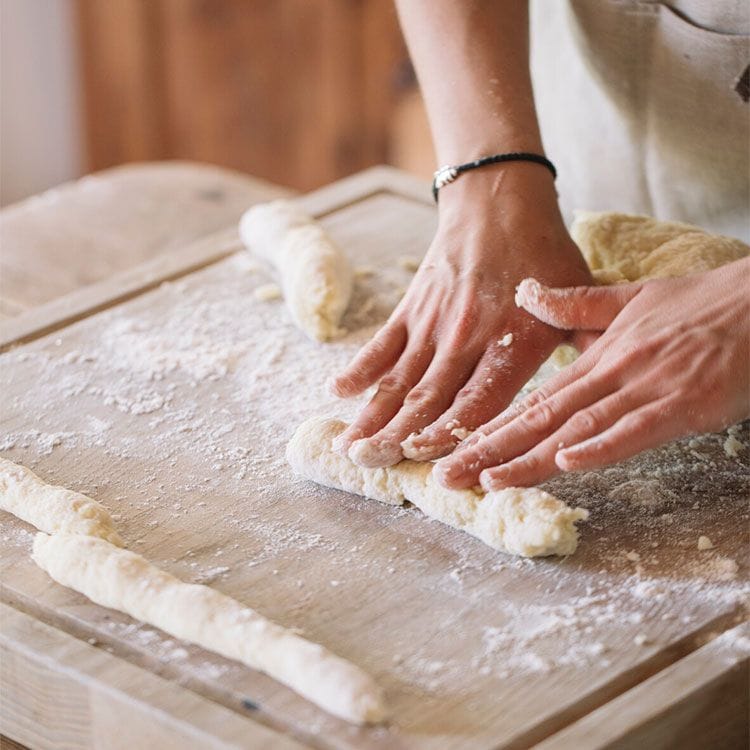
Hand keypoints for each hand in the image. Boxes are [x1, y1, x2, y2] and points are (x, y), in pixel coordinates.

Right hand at [329, 166, 592, 466]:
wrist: (499, 201)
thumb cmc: (543, 252)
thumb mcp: (577, 295)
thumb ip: (589, 340)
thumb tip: (612, 382)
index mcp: (512, 342)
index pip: (479, 399)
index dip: (451, 431)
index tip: (424, 458)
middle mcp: (468, 337)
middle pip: (428, 396)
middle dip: (397, 434)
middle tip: (370, 465)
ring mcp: (434, 323)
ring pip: (399, 377)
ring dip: (373, 414)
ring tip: (349, 446)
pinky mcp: (412, 307)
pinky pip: (382, 342)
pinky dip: (360, 367)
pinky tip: (339, 392)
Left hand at [434, 258, 749, 489]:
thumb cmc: (701, 305)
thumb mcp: (630, 299)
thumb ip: (576, 305)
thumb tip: (527, 292)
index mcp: (597, 356)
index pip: (533, 399)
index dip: (492, 427)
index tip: (455, 448)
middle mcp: (611, 374)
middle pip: (542, 419)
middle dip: (492, 451)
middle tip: (449, 477)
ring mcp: (645, 390)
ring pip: (577, 428)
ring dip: (531, 457)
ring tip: (488, 480)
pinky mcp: (684, 405)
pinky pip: (636, 430)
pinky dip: (602, 446)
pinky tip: (568, 462)